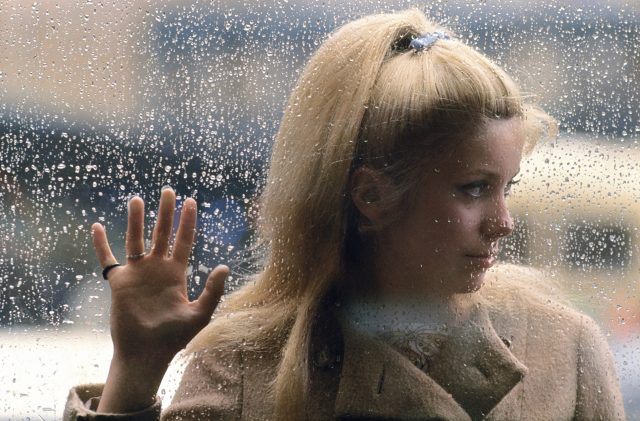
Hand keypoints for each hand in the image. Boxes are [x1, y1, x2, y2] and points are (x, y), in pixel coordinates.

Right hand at [92, 188, 227, 412]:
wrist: (147, 353)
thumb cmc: (174, 337)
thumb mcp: (200, 314)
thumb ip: (213, 291)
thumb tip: (224, 266)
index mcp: (177, 273)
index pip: (184, 241)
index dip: (188, 222)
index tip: (191, 201)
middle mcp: (157, 269)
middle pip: (161, 233)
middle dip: (166, 213)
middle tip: (168, 190)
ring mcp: (137, 274)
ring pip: (135, 239)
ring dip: (136, 220)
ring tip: (137, 199)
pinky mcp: (119, 282)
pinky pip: (107, 259)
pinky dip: (101, 244)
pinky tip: (98, 226)